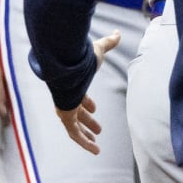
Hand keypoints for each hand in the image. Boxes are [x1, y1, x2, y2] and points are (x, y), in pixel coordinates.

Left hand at [55, 31, 119, 154]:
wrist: (66, 66)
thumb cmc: (81, 58)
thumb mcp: (98, 51)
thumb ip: (108, 43)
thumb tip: (117, 33)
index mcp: (73, 84)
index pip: (79, 97)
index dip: (87, 104)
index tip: (94, 109)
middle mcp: (67, 97)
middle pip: (78, 114)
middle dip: (88, 122)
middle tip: (98, 129)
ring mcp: (65, 107)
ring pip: (75, 127)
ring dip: (86, 136)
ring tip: (96, 146)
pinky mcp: (66, 116)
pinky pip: (74, 134)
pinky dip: (84, 143)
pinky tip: (94, 150)